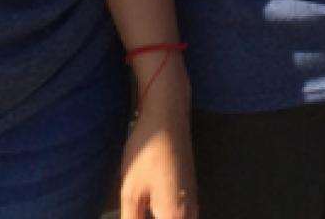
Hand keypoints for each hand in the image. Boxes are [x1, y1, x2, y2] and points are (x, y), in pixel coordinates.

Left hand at [117, 59, 196, 218]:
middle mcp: (190, 212)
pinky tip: (153, 212)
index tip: (135, 216)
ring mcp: (193, 202)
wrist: (167, 115)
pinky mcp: (190, 193)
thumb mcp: (131, 192)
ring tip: (142, 211)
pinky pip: (185, 218)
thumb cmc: (147, 151)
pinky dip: (168, 217)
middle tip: (137, 213)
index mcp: (175, 216)